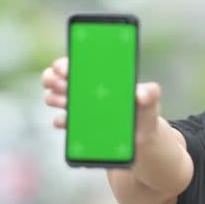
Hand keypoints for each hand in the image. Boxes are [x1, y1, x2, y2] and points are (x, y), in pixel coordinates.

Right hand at [42, 57, 162, 142]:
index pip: (76, 62)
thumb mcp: (151, 102)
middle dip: (53, 78)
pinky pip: (61, 122)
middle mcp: (84, 88)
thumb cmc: (144, 114)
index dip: (65, 63)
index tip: (65, 68)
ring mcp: (78, 107)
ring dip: (55, 97)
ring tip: (65, 102)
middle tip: (61, 83)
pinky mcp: (77, 126)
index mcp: (99, 76)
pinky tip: (67, 122)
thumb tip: (142, 93)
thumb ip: (151, 94)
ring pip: (53, 97)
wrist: (141, 141)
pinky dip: (61, 121)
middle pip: (57, 77)